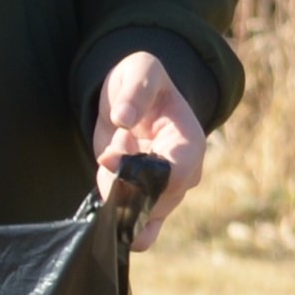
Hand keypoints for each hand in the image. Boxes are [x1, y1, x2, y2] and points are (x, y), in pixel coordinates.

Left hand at [94, 46, 208, 243]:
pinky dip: (114, 216)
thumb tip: (122, 119)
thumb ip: (135, 90)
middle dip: (122, 185)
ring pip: (140, 214)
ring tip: (111, 157)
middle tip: (108, 156)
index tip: (110, 157)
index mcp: (189, 143)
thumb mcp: (141, 71)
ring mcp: (164, 190)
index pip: (177, 174)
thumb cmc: (141, 82)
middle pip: (157, 200)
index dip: (143, 174)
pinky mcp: (142, 198)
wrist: (131, 98)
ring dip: (113, 193)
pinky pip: (133, 222)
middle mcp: (183, 173)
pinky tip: (105, 195)